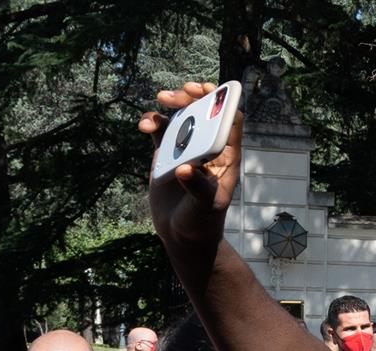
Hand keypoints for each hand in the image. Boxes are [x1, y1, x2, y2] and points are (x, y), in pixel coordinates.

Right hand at [139, 82, 242, 263]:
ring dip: (173, 103)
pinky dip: (152, 121)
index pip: (230, 120)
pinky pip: (160, 130)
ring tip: (160, 99)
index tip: (207, 92)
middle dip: (194, 97)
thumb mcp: (204, 207)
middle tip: (180, 92)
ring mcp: (187, 148)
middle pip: (205, 111)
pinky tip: (144, 125)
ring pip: (182, 116)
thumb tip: (185, 169)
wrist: (182, 235)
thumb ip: (198, 188)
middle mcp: (208, 148)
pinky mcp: (167, 154)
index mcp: (226, 156)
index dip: (223, 101)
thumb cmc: (202, 222)